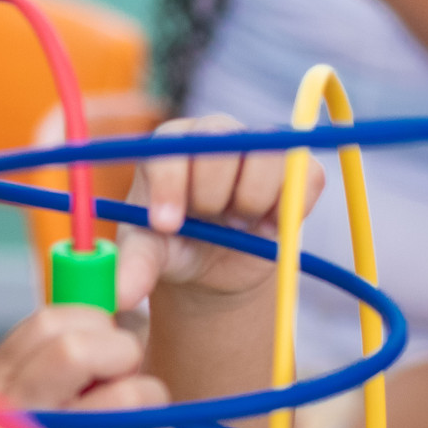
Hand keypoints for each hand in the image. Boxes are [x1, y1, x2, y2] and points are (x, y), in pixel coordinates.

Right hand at [0, 306, 178, 427]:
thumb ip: (27, 374)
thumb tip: (103, 339)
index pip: (49, 323)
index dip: (91, 322)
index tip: (103, 340)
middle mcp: (13, 412)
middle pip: (78, 351)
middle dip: (121, 351)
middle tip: (125, 374)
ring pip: (125, 401)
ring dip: (151, 400)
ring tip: (142, 417)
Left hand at [117, 114, 324, 308]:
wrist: (212, 266)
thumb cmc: (173, 247)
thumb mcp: (148, 256)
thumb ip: (135, 267)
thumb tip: (120, 296)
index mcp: (169, 144)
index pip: (171, 147)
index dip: (171, 185)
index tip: (168, 224)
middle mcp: (215, 132)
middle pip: (222, 141)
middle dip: (212, 195)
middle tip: (206, 219)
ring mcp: (260, 145)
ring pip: (268, 157)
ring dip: (251, 202)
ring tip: (234, 221)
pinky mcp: (298, 168)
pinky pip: (307, 177)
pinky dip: (287, 209)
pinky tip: (265, 225)